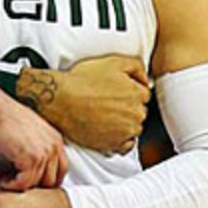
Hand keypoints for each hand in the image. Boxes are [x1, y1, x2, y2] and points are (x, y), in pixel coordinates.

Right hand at [0, 93, 68, 190]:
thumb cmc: (8, 118)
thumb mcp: (33, 130)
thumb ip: (41, 146)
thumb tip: (39, 166)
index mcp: (56, 139)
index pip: (62, 169)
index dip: (47, 180)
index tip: (33, 182)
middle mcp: (54, 146)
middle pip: (52, 180)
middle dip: (34, 185)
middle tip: (18, 181)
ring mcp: (44, 153)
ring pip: (37, 184)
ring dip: (21, 185)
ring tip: (7, 179)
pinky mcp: (31, 159)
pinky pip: (24, 183)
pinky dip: (12, 185)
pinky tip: (3, 179)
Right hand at [17, 56, 149, 154]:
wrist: (61, 100)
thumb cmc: (83, 80)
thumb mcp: (113, 62)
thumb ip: (136, 66)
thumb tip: (146, 78)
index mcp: (137, 94)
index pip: (143, 95)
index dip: (129, 92)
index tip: (116, 93)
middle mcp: (136, 114)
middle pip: (139, 112)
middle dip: (127, 108)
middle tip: (108, 103)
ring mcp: (126, 131)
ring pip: (133, 128)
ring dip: (124, 124)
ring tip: (104, 116)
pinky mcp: (114, 145)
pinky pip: (125, 146)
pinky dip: (119, 140)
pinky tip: (106, 129)